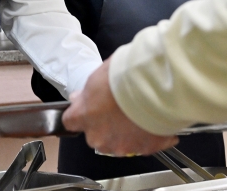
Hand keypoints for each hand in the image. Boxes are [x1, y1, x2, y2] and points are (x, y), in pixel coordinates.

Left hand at [62, 59, 178, 156]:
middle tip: (119, 108)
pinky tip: (154, 118)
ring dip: (127, 132)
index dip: (81, 114)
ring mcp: (122, 146)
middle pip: (96, 136)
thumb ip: (86, 93)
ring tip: (139, 112)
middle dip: (106, 125)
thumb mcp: (98, 76)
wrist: (155, 85)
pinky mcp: (145, 149)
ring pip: (120, 143)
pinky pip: (145, 144)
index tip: (88, 109)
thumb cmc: (126, 76)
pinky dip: (149, 134)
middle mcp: (100, 136)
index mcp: (84, 116)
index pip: (70, 121)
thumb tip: (79, 98)